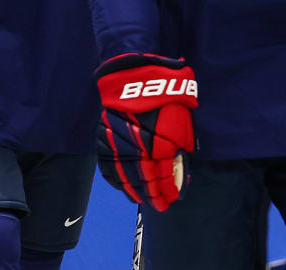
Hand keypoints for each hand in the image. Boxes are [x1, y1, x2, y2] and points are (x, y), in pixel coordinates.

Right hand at [95, 53, 197, 211]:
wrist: (136, 78)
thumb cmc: (165, 100)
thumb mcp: (182, 126)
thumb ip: (180, 149)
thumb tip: (177, 166)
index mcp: (158, 148)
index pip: (163, 179)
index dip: (167, 192)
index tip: (171, 201)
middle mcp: (136, 150)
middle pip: (143, 181)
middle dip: (151, 196)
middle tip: (157, 206)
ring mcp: (117, 145)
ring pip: (123, 176)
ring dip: (132, 190)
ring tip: (140, 199)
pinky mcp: (104, 138)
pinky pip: (106, 165)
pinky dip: (113, 178)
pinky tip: (120, 186)